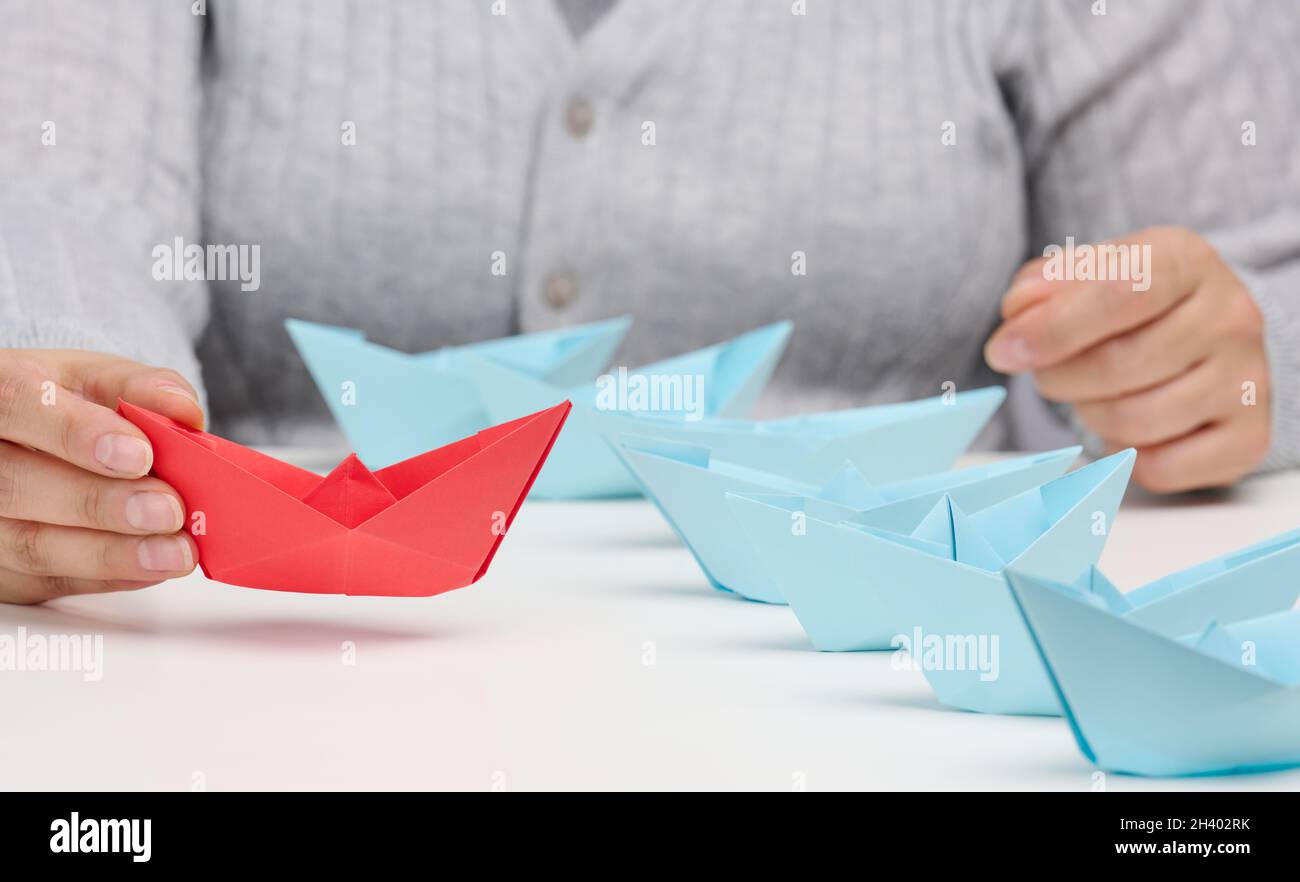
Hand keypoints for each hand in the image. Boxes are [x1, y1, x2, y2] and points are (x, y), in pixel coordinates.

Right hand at [0, 350, 202, 603]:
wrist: (17, 445)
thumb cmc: (57, 408)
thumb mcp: (90, 380)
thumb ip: (137, 389)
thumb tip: (184, 412)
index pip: (17, 404)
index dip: (76, 431)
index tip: (140, 455)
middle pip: (16, 486)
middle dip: (101, 503)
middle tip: (169, 511)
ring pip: (30, 545)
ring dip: (111, 554)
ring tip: (175, 552)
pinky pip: (45, 581)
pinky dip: (106, 576)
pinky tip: (151, 567)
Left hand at [984, 226, 1270, 492]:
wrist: (1205, 338)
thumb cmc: (1129, 306)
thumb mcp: (1086, 276)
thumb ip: (1042, 286)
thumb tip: (1020, 310)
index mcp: (1186, 261)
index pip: (1120, 291)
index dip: (1053, 327)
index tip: (1004, 351)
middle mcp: (1230, 316)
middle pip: (1120, 365)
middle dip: (1060, 377)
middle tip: (1047, 374)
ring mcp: (1248, 379)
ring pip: (1135, 420)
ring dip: (1091, 415)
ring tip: (1092, 394)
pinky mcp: (1249, 436)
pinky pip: (1160, 467)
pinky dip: (1124, 454)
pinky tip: (1127, 427)